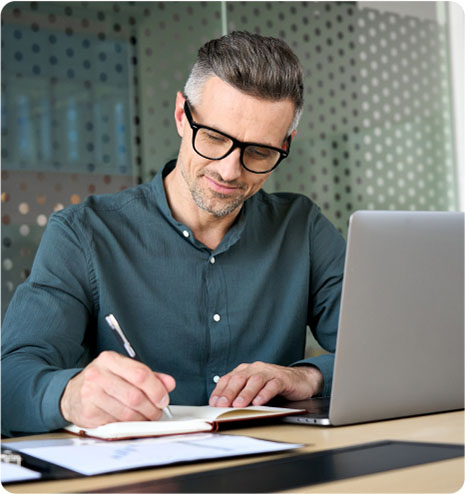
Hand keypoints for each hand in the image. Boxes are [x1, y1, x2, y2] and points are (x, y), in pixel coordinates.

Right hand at [60, 351, 175, 427]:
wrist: (71, 394)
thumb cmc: (103, 382)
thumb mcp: (124, 372)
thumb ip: (149, 376)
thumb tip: (169, 383)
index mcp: (110, 359)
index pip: (140, 374)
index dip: (157, 389)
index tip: (163, 398)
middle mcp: (98, 374)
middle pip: (135, 396)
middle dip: (152, 408)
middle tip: (157, 412)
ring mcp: (90, 394)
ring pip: (127, 412)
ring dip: (142, 419)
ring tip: (145, 418)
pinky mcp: (87, 412)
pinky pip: (116, 423)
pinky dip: (128, 425)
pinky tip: (129, 421)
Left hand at [208, 361, 322, 407]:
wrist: (300, 380)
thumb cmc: (274, 385)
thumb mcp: (255, 389)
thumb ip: (241, 395)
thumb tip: (224, 408)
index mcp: (246, 370)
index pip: (228, 378)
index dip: (220, 391)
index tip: (213, 403)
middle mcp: (256, 369)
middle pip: (239, 379)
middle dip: (229, 393)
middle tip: (222, 405)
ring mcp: (269, 372)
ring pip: (255, 381)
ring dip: (245, 394)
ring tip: (238, 405)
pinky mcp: (282, 379)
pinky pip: (272, 385)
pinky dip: (264, 394)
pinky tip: (259, 402)